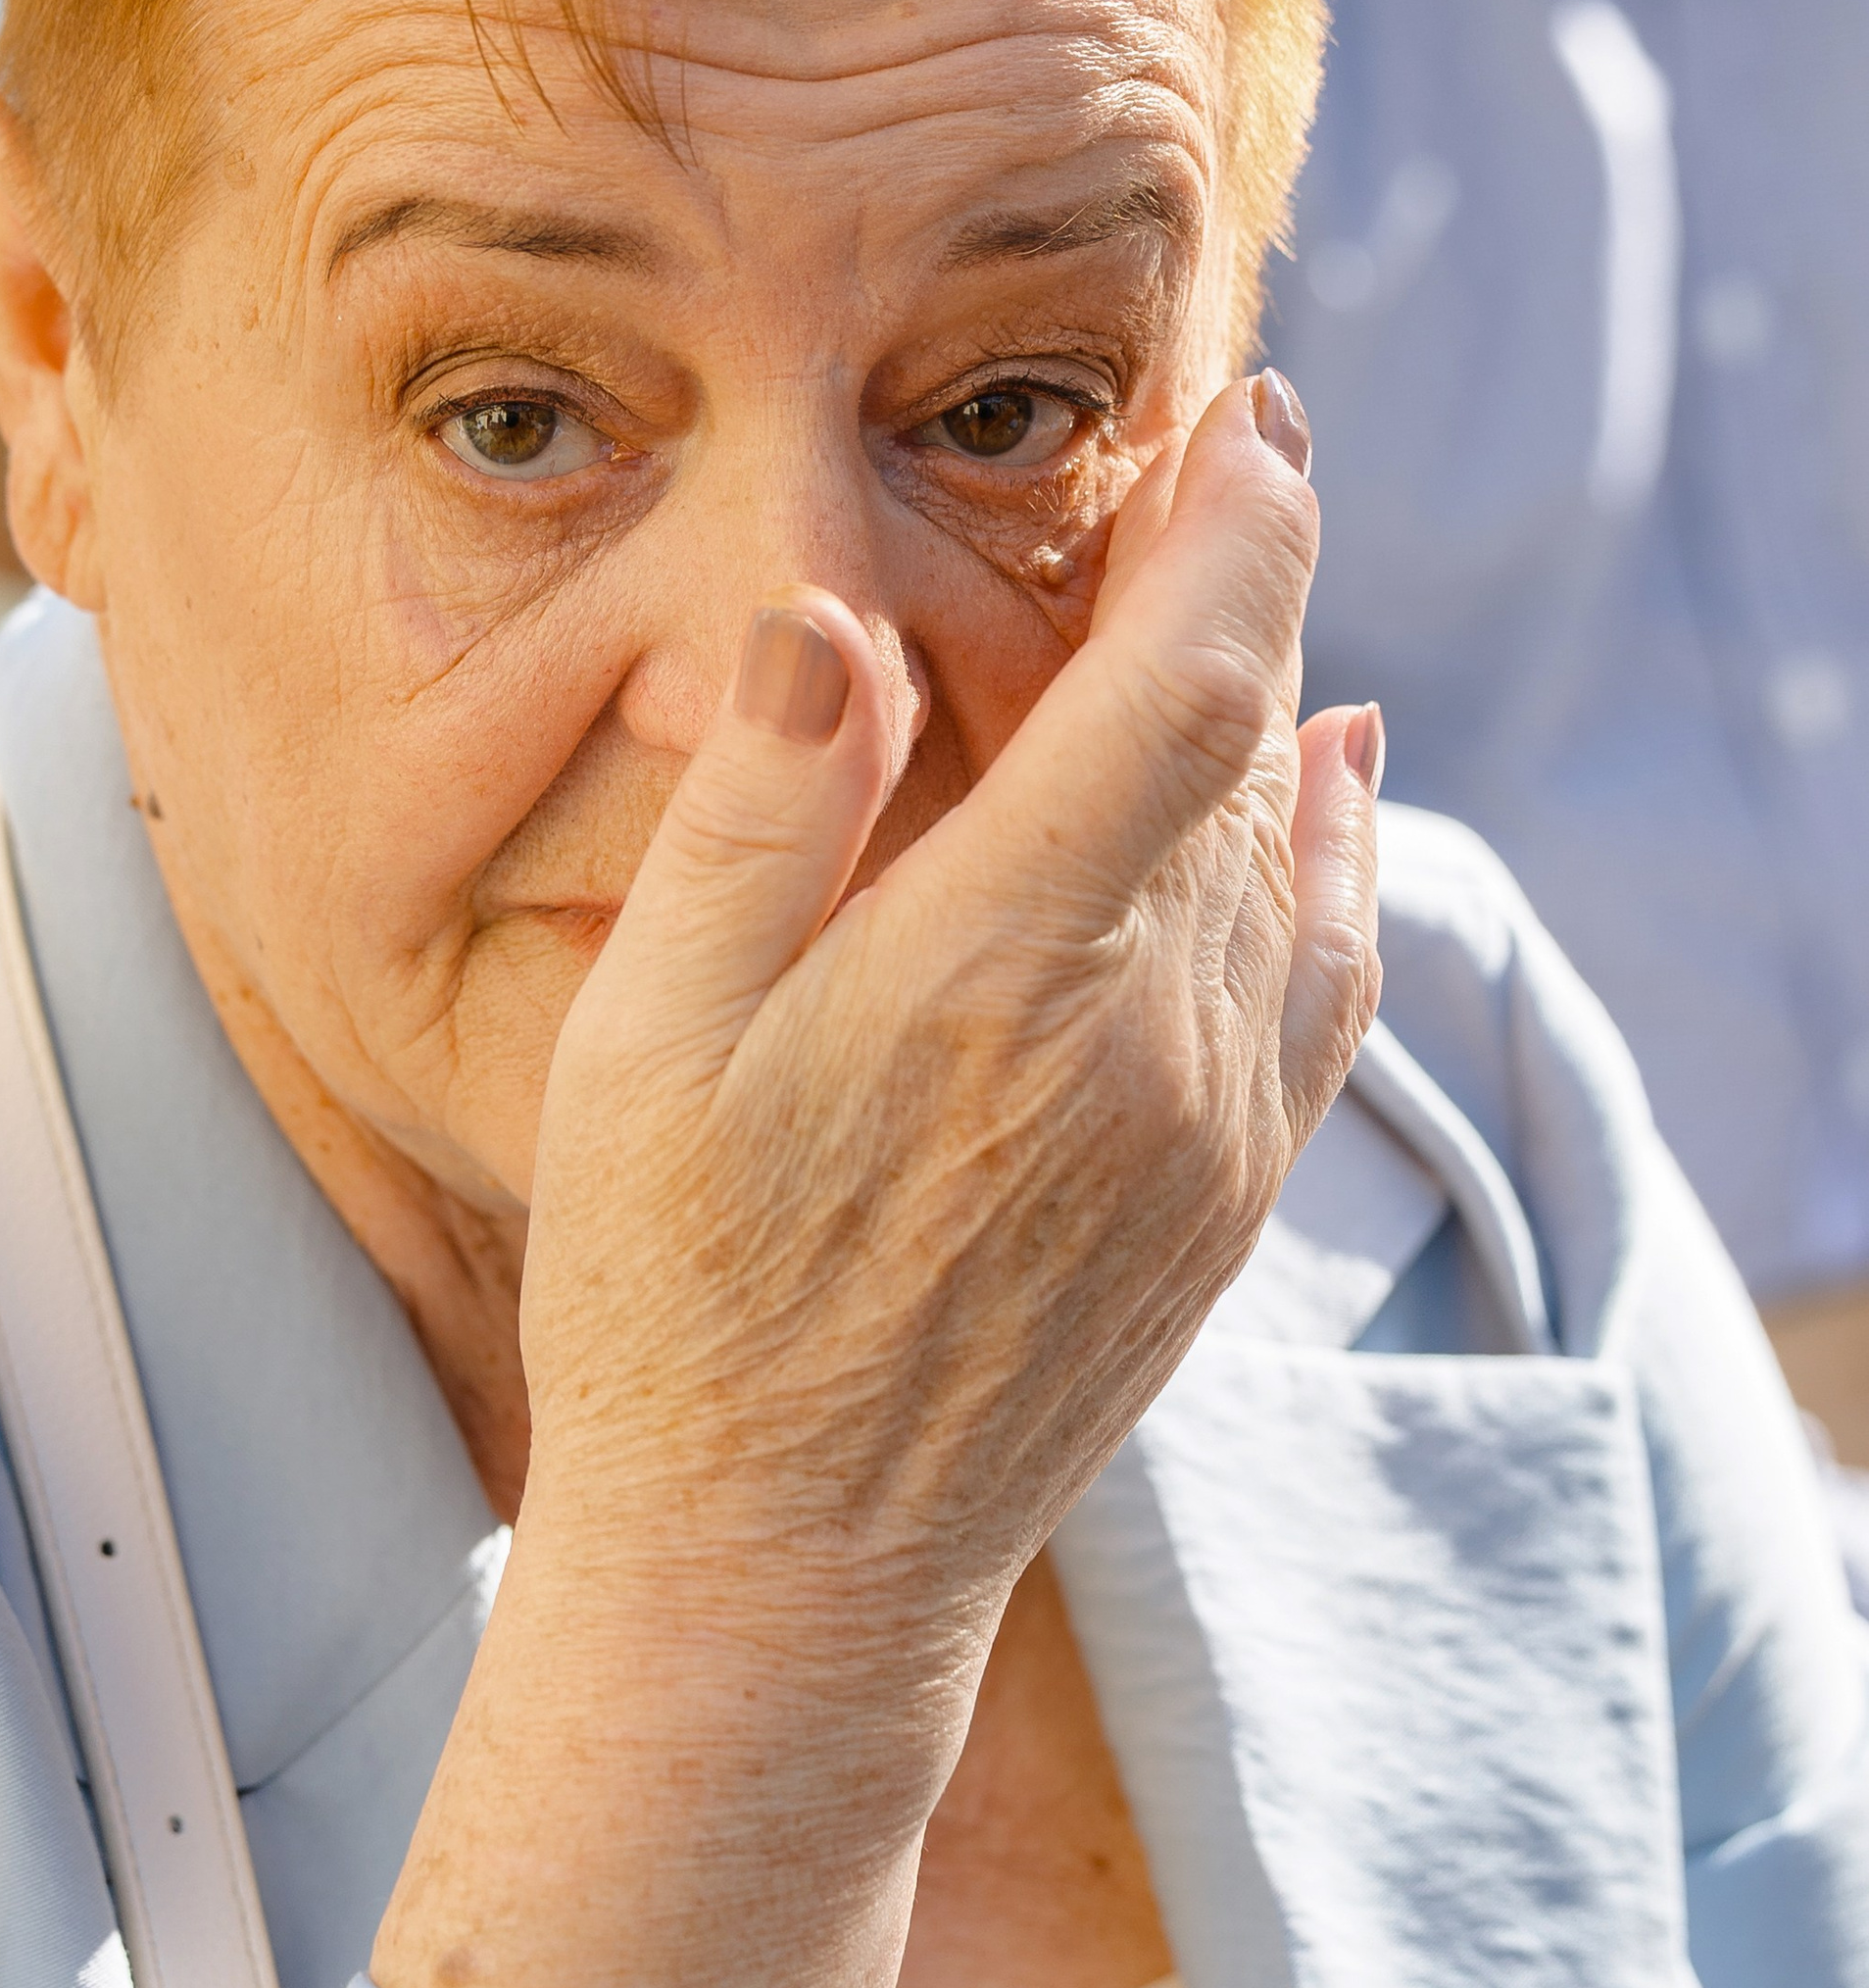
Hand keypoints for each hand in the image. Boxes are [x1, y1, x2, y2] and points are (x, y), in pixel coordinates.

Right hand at [375, 374, 1379, 1987]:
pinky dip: (1337, 854)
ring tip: (1251, 583)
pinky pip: (1324, 979)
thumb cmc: (677, 1302)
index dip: (1229, 530)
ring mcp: (1207, 1129)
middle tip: (1231, 444)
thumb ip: (757, 821)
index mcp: (999, 969)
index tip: (1237, 413)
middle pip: (1256, 744)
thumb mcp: (651, 1049)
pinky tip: (1334, 783)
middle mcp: (1146, 1040)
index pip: (1182, 687)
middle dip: (1251, 578)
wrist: (784, 1574)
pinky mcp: (1224, 1202)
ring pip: (1292, 853)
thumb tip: (830, 616)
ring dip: (1281, 700)